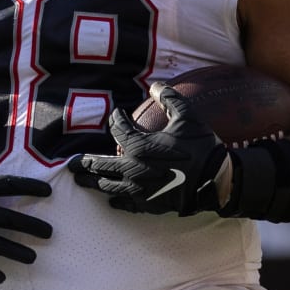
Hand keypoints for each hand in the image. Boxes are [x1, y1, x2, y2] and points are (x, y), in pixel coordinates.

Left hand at [67, 83, 232, 215]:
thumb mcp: (188, 117)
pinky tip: (111, 199)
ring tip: (82, 181)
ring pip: (108, 186)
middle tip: (72, 164)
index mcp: (139, 146)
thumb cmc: (202, 148)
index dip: (116, 119)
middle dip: (85, 163)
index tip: (116, 115)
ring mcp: (139, 189)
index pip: (118, 130)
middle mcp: (133, 169)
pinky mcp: (148, 204)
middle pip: (100, 165)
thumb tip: (154, 84)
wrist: (217, 182)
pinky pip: (126, 203)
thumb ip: (169, 98)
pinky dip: (116, 200)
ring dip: (93, 182)